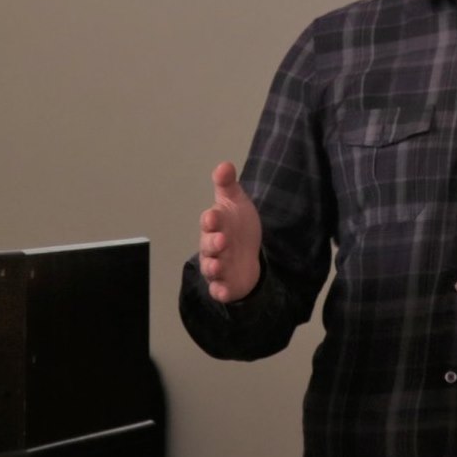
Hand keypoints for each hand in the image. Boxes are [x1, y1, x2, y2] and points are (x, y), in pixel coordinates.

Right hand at [197, 161, 261, 303]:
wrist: (248, 253)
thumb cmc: (237, 227)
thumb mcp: (235, 203)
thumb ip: (227, 185)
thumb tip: (224, 164)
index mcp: (214, 226)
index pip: (209, 222)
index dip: (211, 220)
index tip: (214, 216)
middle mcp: (213, 247)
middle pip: (208, 245)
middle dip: (213, 243)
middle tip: (221, 240)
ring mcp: (218, 266)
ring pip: (210, 268)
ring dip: (213, 267)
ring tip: (219, 265)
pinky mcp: (225, 284)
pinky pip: (219, 290)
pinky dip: (220, 291)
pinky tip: (223, 292)